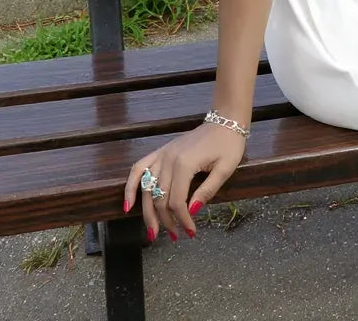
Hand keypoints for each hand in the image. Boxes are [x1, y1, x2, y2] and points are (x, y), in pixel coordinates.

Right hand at [123, 122, 245, 240]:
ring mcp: (162, 154)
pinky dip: (130, 187)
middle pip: (159, 198)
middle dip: (165, 221)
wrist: (224, 121)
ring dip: (147, 212)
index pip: (177, 201)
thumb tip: (192, 211)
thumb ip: (208, 190)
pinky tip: (128, 205)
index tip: (191, 232)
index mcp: (185, 164)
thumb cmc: (229, 144)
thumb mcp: (225, 168)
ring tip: (153, 231)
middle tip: (174, 236)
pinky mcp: (160, 151)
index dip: (182, 220)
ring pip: (146, 189)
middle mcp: (168, 159)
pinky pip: (138, 169)